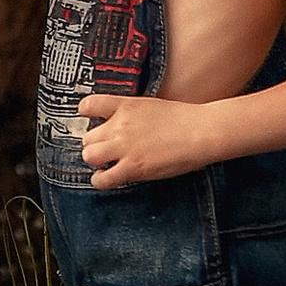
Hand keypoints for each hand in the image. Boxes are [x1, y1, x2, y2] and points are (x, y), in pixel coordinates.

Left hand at [77, 89, 214, 187]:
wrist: (201, 131)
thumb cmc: (184, 119)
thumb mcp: (152, 106)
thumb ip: (132, 113)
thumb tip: (122, 123)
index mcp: (125, 106)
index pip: (88, 105)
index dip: (84, 114)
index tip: (88, 120)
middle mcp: (120, 125)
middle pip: (87, 137)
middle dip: (94, 145)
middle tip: (105, 150)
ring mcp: (124, 147)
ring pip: (89, 156)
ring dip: (95, 161)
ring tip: (104, 164)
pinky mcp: (132, 167)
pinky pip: (102, 179)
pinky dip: (100, 181)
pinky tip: (106, 178)